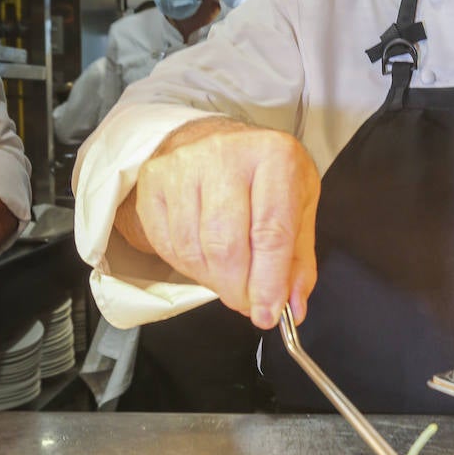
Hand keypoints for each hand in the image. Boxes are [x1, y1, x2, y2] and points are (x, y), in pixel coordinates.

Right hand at [114, 117, 320, 328]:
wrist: (217, 139)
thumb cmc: (263, 174)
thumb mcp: (299, 206)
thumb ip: (298, 260)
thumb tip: (292, 307)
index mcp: (274, 156)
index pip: (270, 233)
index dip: (268, 283)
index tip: (267, 314)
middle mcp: (226, 154)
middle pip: (226, 246)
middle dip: (238, 289)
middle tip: (248, 303)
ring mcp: (183, 166)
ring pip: (194, 250)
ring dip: (214, 281)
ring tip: (230, 278)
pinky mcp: (154, 180)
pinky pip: (168, 245)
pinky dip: (189, 267)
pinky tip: (206, 261)